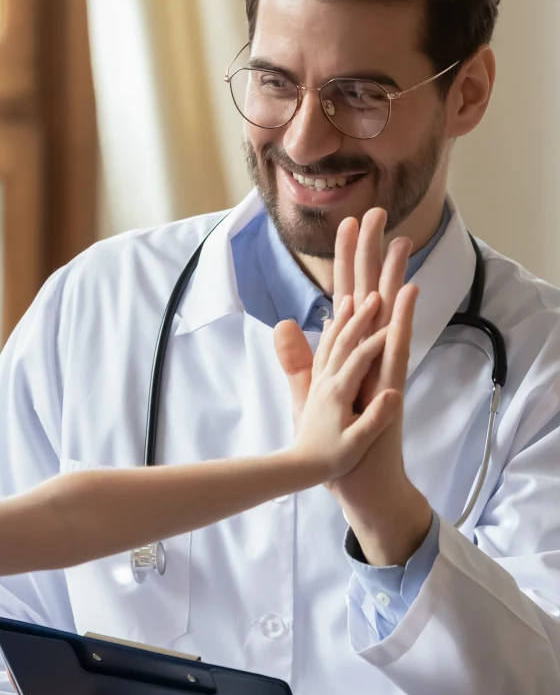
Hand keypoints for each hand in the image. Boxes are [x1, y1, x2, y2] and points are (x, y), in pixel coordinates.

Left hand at [275, 208, 431, 564]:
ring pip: (389, 312)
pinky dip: (403, 319)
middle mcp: (370, 355)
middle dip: (369, 254)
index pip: (346, 298)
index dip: (344, 264)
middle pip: (369, 294)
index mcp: (349, 354)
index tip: (345, 225)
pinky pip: (397, 348)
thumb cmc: (337, 444)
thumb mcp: (311, 393)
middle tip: (375, 211)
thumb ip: (298, 359)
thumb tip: (286, 323)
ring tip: (400, 237)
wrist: (360, 483)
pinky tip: (408, 291)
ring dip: (393, 274)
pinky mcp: (390, 388)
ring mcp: (382, 370)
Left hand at [291, 289, 400, 478]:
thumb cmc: (331, 460)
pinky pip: (323, 355)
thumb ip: (375, 419)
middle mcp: (328, 382)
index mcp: (339, 393)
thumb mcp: (357, 443)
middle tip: (373, 294)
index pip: (360, 358)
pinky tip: (330, 326)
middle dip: (359, 317)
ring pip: (331, 344)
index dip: (378, 338)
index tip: (395, 319)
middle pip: (343, 342)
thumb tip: (394, 394)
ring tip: (352, 298)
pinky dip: (329, 336)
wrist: (301, 468)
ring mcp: (321, 383)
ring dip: (342, 320)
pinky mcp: (317, 388)